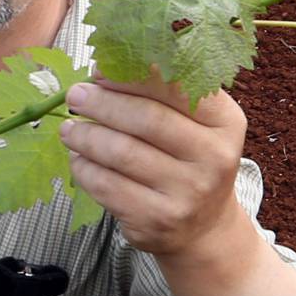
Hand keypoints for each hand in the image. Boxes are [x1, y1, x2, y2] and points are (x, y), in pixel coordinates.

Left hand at [59, 76, 249, 261]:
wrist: (204, 228)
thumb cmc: (191, 163)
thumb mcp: (198, 125)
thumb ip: (166, 94)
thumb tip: (105, 68)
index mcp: (226, 122)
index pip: (178, 88)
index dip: (133, 76)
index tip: (100, 69)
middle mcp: (214, 157)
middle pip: (146, 119)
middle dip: (103, 103)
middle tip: (75, 94)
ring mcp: (187, 192)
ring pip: (122, 153)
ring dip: (86, 135)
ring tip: (70, 128)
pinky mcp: (156, 219)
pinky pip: (108, 186)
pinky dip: (85, 168)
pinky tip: (78, 159)